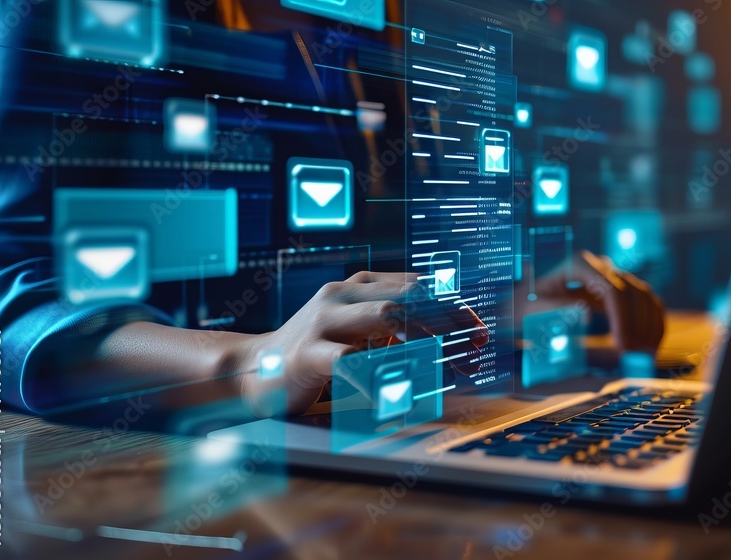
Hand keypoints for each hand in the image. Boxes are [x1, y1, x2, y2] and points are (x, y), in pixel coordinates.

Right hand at [238, 272, 488, 416]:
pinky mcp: (308, 355)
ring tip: (451, 365)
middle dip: (449, 321)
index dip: (453, 307)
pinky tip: (406, 387)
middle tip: (475, 349)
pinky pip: (352, 360)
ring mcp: (324, 322)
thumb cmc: (312, 350)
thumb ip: (392, 323)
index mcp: (358, 285)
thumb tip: (448, 335)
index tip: (479, 333)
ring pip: (388, 317)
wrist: (251, 369)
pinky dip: (384, 371)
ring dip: (428, 341)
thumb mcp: (354, 327)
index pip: (417, 286)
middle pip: (410, 297)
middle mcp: (342, 295)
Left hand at [525, 250, 664, 353]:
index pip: (611, 288)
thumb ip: (557, 310)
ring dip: (649, 326)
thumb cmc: (528, 306)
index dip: (622, 317)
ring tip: (644, 355)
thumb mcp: (534, 308)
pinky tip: (651, 346)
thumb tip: (587, 317)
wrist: (530, 303)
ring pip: (645, 296)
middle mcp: (601, 266)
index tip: (621, 345)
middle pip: (632, 292)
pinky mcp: (622, 290)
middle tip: (634, 356)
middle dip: (637, 326)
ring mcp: (614, 276)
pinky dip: (653, 323)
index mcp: (579, 264)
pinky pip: (647, 303)